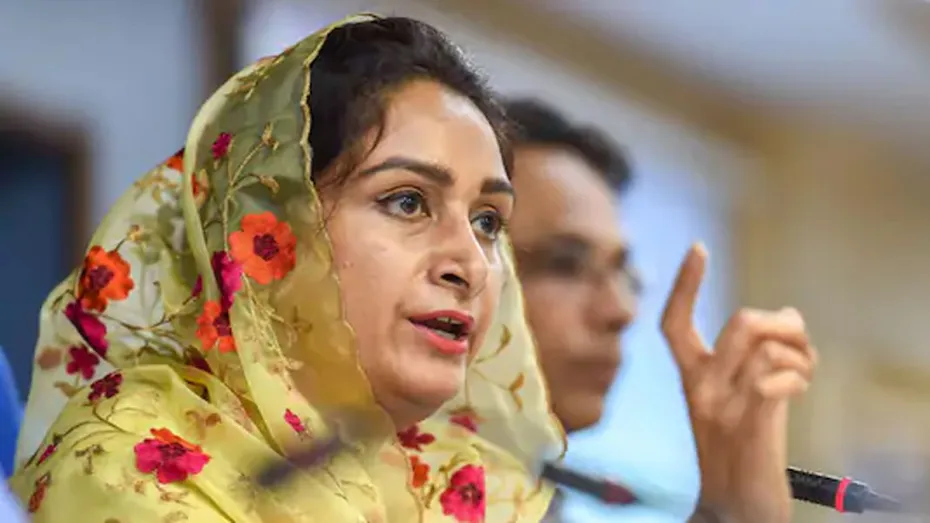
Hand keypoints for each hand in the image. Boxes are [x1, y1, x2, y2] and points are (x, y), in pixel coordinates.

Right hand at [661, 245, 817, 522]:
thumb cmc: (740, 454)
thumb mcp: (738, 401)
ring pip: (767, 346)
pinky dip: (798, 378)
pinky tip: (797, 394)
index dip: (685, 284)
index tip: (697, 248)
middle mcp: (699, 389)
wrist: (731, 509)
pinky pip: (776, 377)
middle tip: (801, 348)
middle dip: (787, 326)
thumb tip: (790, 316)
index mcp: (691, 380)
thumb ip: (755, 359)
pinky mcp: (748, 426)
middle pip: (743, 323)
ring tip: (804, 377)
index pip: (675, 323)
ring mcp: (722, 407)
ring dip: (802, 355)